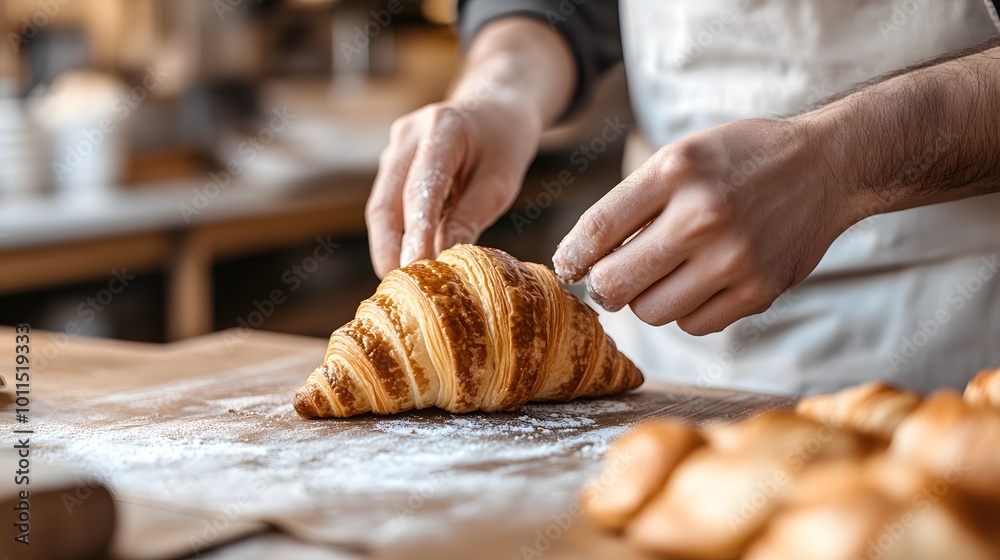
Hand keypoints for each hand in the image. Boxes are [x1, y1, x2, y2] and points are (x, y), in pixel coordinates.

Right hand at [365, 96, 542, 277]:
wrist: (494, 107)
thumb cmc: (503, 143)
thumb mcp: (500, 181)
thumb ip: (470, 216)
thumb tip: (443, 258)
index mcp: (442, 128)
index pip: (422, 189)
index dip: (415, 232)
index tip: (414, 267)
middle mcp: (409, 134)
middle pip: (386, 202)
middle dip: (389, 248)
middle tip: (400, 286)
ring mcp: (394, 146)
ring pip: (382, 206)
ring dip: (389, 244)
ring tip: (404, 280)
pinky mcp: (392, 161)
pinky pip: (388, 203)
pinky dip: (397, 233)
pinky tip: (408, 259)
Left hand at [552, 117, 861, 334]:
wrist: (827, 165)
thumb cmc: (740, 160)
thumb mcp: (681, 156)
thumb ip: (633, 202)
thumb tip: (583, 260)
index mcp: (675, 171)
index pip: (596, 230)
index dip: (571, 258)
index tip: (568, 268)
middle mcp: (702, 214)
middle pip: (615, 283)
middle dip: (602, 287)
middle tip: (608, 281)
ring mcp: (733, 257)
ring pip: (651, 312)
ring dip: (645, 300)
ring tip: (662, 276)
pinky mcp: (759, 290)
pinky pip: (693, 325)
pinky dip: (685, 311)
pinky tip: (698, 284)